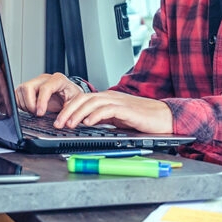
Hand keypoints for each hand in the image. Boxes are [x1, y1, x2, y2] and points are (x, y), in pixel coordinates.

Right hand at [15, 72, 82, 115]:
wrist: (69, 94)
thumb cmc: (72, 97)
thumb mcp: (75, 104)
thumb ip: (68, 112)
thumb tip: (61, 121)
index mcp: (58, 80)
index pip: (45, 87)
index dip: (41, 101)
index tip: (40, 113)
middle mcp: (44, 79)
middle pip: (28, 87)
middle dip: (30, 104)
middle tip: (37, 113)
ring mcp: (35, 82)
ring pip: (20, 91)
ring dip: (25, 105)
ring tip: (35, 111)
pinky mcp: (28, 87)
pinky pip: (17, 94)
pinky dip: (20, 104)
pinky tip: (30, 108)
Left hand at [54, 90, 172, 133]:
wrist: (163, 117)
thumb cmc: (142, 119)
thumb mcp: (117, 119)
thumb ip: (102, 119)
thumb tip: (85, 123)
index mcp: (107, 99)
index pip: (82, 99)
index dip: (69, 108)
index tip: (59, 120)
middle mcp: (110, 97)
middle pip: (83, 99)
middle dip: (68, 110)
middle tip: (58, 123)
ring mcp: (118, 102)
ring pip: (92, 103)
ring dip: (78, 114)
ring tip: (69, 124)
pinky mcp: (126, 109)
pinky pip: (107, 109)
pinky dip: (95, 115)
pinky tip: (88, 123)